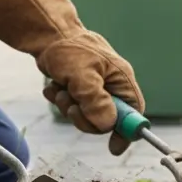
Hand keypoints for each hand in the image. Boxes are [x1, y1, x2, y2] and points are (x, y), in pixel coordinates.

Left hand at [0, 0, 145, 154]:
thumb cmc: (68, 49)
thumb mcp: (82, 75)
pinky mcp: (80, 88)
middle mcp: (112, 85)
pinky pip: (73, 107)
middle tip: (72, 106)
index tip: (114, 147)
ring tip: (60, 88)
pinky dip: (61, 99)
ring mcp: (96, 87)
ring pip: (87, 115)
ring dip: (69, 107)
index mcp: (121, 79)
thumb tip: (107, 125)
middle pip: (107, 120)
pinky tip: (54, 85)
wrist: (47, 34)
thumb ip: (95, 101)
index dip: (127, 132)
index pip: (134, 112)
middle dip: (85, 117)